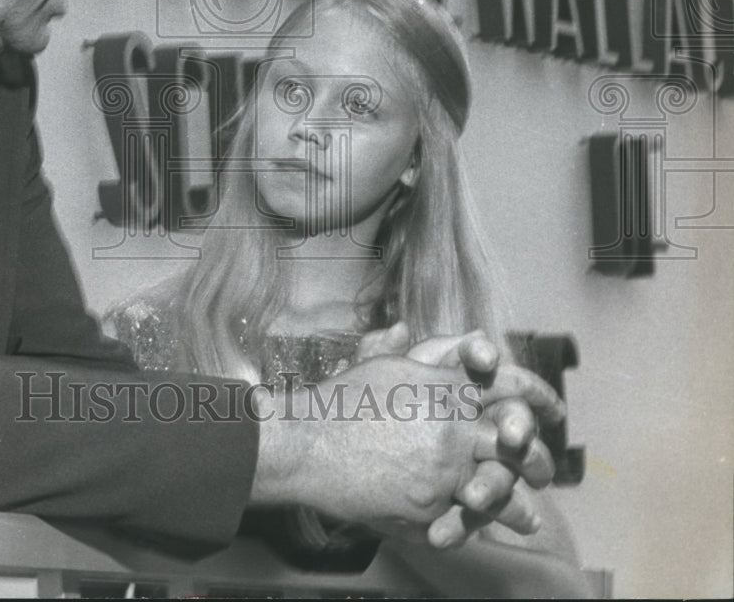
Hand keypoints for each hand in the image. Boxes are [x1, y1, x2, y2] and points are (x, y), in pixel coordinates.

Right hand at [250, 348, 561, 539]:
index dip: (537, 395)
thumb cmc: (339, 403)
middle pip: (514, 439)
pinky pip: (465, 516)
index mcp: (446, 387)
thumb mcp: (376, 365)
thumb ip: (401, 350)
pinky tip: (488, 532)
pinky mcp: (428, 504)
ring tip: (529, 515)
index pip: (507, 384)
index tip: (552, 408)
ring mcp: (443, 468)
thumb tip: (403, 328)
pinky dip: (481, 525)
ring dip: (516, 500)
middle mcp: (452, 425)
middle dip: (532, 453)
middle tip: (542, 463)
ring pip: (499, 485)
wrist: (308, 444)